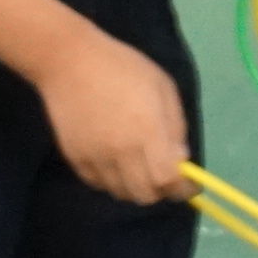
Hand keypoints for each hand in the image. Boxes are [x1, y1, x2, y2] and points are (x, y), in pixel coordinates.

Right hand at [36, 30, 190, 206]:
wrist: (69, 62)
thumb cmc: (123, 68)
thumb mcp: (163, 87)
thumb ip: (175, 126)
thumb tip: (181, 161)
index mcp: (147, 130)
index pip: (168, 179)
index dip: (182, 188)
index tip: (188, 185)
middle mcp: (121, 151)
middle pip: (144, 195)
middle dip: (160, 190)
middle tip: (162, 174)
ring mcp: (95, 157)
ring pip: (121, 193)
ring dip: (135, 186)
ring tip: (137, 167)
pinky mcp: (75, 158)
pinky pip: (98, 184)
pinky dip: (112, 180)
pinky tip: (114, 162)